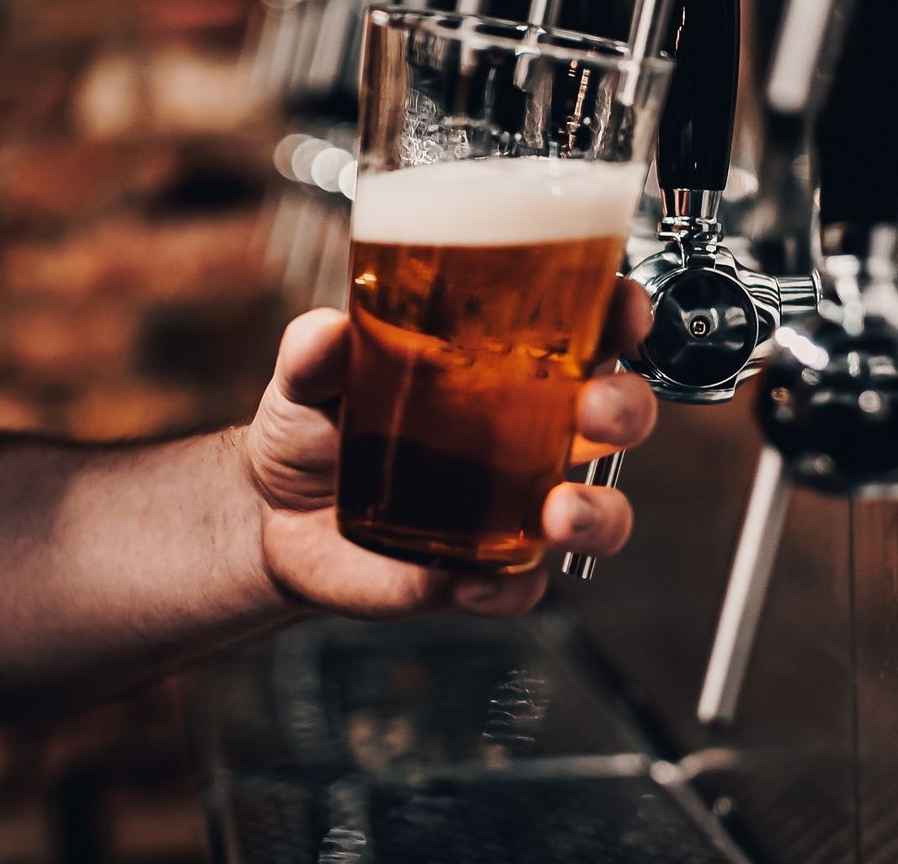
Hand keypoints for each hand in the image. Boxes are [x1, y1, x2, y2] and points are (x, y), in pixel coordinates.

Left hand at [240, 281, 657, 620]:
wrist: (271, 519)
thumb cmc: (313, 429)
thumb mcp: (308, 377)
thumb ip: (316, 351)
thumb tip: (328, 332)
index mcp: (506, 369)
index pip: (587, 332)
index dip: (622, 316)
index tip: (624, 308)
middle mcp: (529, 435)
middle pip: (617, 416)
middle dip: (626, 410)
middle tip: (596, 410)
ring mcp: (514, 507)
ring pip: (600, 512)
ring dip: (598, 513)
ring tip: (559, 513)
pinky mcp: (485, 570)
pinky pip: (522, 588)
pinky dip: (507, 588)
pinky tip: (469, 579)